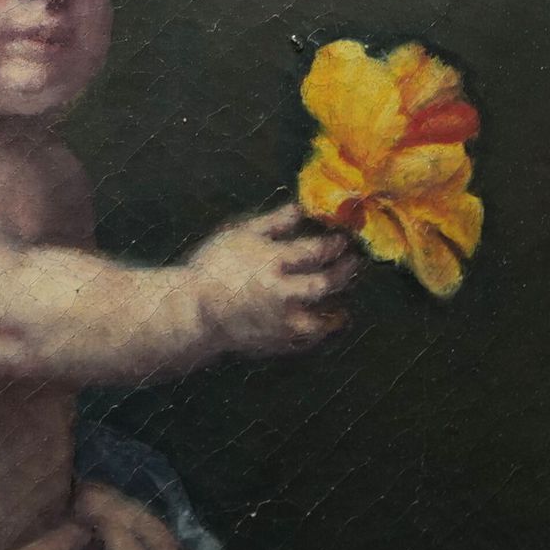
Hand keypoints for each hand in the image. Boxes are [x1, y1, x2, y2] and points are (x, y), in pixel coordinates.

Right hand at [186, 201, 355, 356]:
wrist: (195, 310)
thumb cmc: (215, 266)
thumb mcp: (241, 234)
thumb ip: (275, 222)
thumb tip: (303, 207)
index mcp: (271, 262)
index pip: (316, 252)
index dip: (335, 244)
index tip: (344, 238)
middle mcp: (282, 293)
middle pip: (326, 283)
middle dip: (345, 271)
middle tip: (354, 261)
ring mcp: (282, 322)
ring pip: (324, 318)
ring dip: (338, 307)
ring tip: (343, 301)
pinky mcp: (279, 343)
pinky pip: (310, 339)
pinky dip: (320, 329)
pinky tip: (322, 320)